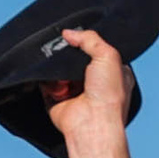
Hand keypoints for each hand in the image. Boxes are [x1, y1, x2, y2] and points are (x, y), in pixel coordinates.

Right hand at [41, 23, 134, 157]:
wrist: (92, 124)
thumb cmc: (108, 96)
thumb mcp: (108, 56)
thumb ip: (90, 38)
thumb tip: (68, 33)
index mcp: (113, 73)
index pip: (99, 50)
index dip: (89, 42)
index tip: (79, 35)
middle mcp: (95, 83)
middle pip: (75, 57)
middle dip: (69, 52)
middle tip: (66, 49)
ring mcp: (75, 91)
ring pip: (59, 66)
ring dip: (57, 64)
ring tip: (62, 67)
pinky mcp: (57, 98)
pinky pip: (45, 80)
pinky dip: (46, 78)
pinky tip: (55, 80)